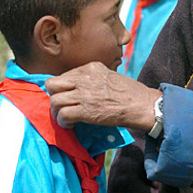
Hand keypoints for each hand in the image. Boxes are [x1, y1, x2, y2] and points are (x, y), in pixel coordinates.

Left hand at [45, 61, 160, 129]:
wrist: (140, 104)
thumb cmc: (130, 92)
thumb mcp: (110, 75)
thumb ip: (93, 78)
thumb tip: (80, 87)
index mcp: (91, 67)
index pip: (64, 75)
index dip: (64, 88)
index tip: (70, 96)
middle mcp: (84, 78)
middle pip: (52, 84)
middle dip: (54, 96)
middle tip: (62, 105)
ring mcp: (84, 94)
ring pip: (55, 101)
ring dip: (57, 112)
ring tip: (66, 117)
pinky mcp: (85, 111)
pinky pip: (62, 115)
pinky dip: (63, 122)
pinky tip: (72, 124)